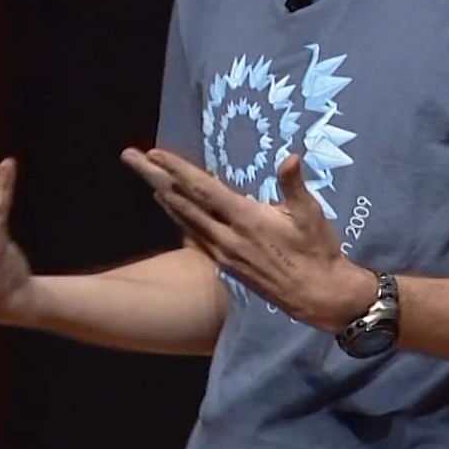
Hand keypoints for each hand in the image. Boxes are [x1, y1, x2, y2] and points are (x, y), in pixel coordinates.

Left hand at [123, 147, 373, 332]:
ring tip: (146, 180)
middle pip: (183, 202)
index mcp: (246, 219)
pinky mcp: (226, 265)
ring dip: (164, 198)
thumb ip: (294, 185)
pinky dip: (180, 220)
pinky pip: (195, 237)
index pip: (204, 189)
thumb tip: (290, 157)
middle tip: (131, 157)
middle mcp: (227, 236)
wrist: (317, 295)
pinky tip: (174, 213)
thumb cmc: (317, 251)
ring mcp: (223, 253)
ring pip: (185, 221)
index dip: (178, 169)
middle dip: (155, 177)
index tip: (155, 152)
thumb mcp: (311, 214)